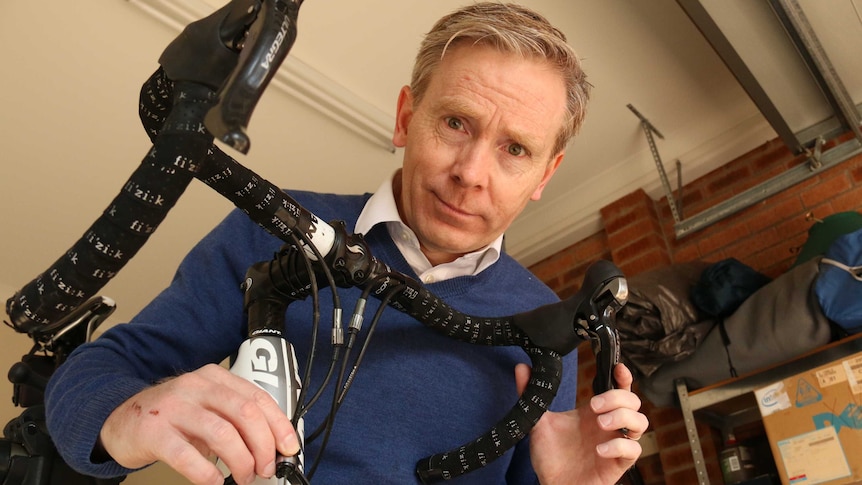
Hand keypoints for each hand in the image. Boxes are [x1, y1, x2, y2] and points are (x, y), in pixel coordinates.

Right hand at [99, 364, 299, 484]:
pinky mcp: (154, 432)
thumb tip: (271, 447)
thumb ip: (235, 420)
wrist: (118, 419)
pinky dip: (207, 474)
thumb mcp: (205, 408)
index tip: (289, 448)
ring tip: (243, 477)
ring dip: (241, 461)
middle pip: (245, 413)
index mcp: (214, 378)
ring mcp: (174, 407)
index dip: (279, 425)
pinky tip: (215, 483)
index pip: (258, 398)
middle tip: (267, 467)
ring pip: (222, 433)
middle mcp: (196, 386)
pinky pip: (187, 456)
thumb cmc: (170, 416)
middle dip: (263, 445)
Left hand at [514, 362, 647, 484]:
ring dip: (622, 418)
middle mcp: (608, 425)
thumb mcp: (538, 422)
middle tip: (594, 406)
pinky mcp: (618, 464)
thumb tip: (520, 367)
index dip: (624, 376)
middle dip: (617, 398)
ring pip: (640, 422)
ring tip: (600, 423)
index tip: (618, 369)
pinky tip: (599, 449)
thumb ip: (530, 394)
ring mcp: (615, 443)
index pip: (619, 388)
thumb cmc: (550, 455)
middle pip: (633, 401)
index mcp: (595, 412)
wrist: (551, 484)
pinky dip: (618, 446)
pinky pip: (633, 451)